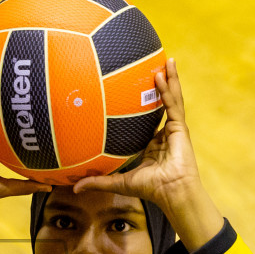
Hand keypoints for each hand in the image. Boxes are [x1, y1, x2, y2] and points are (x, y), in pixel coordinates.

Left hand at [70, 58, 200, 210]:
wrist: (171, 192)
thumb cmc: (150, 189)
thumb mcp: (119, 182)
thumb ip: (98, 181)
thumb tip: (74, 188)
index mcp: (153, 142)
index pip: (148, 118)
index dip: (144, 104)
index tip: (134, 90)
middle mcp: (164, 132)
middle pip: (162, 102)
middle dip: (160, 84)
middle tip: (153, 67)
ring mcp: (173, 128)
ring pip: (171, 98)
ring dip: (169, 79)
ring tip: (166, 61)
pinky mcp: (180, 127)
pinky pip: (172, 103)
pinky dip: (168, 88)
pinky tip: (162, 74)